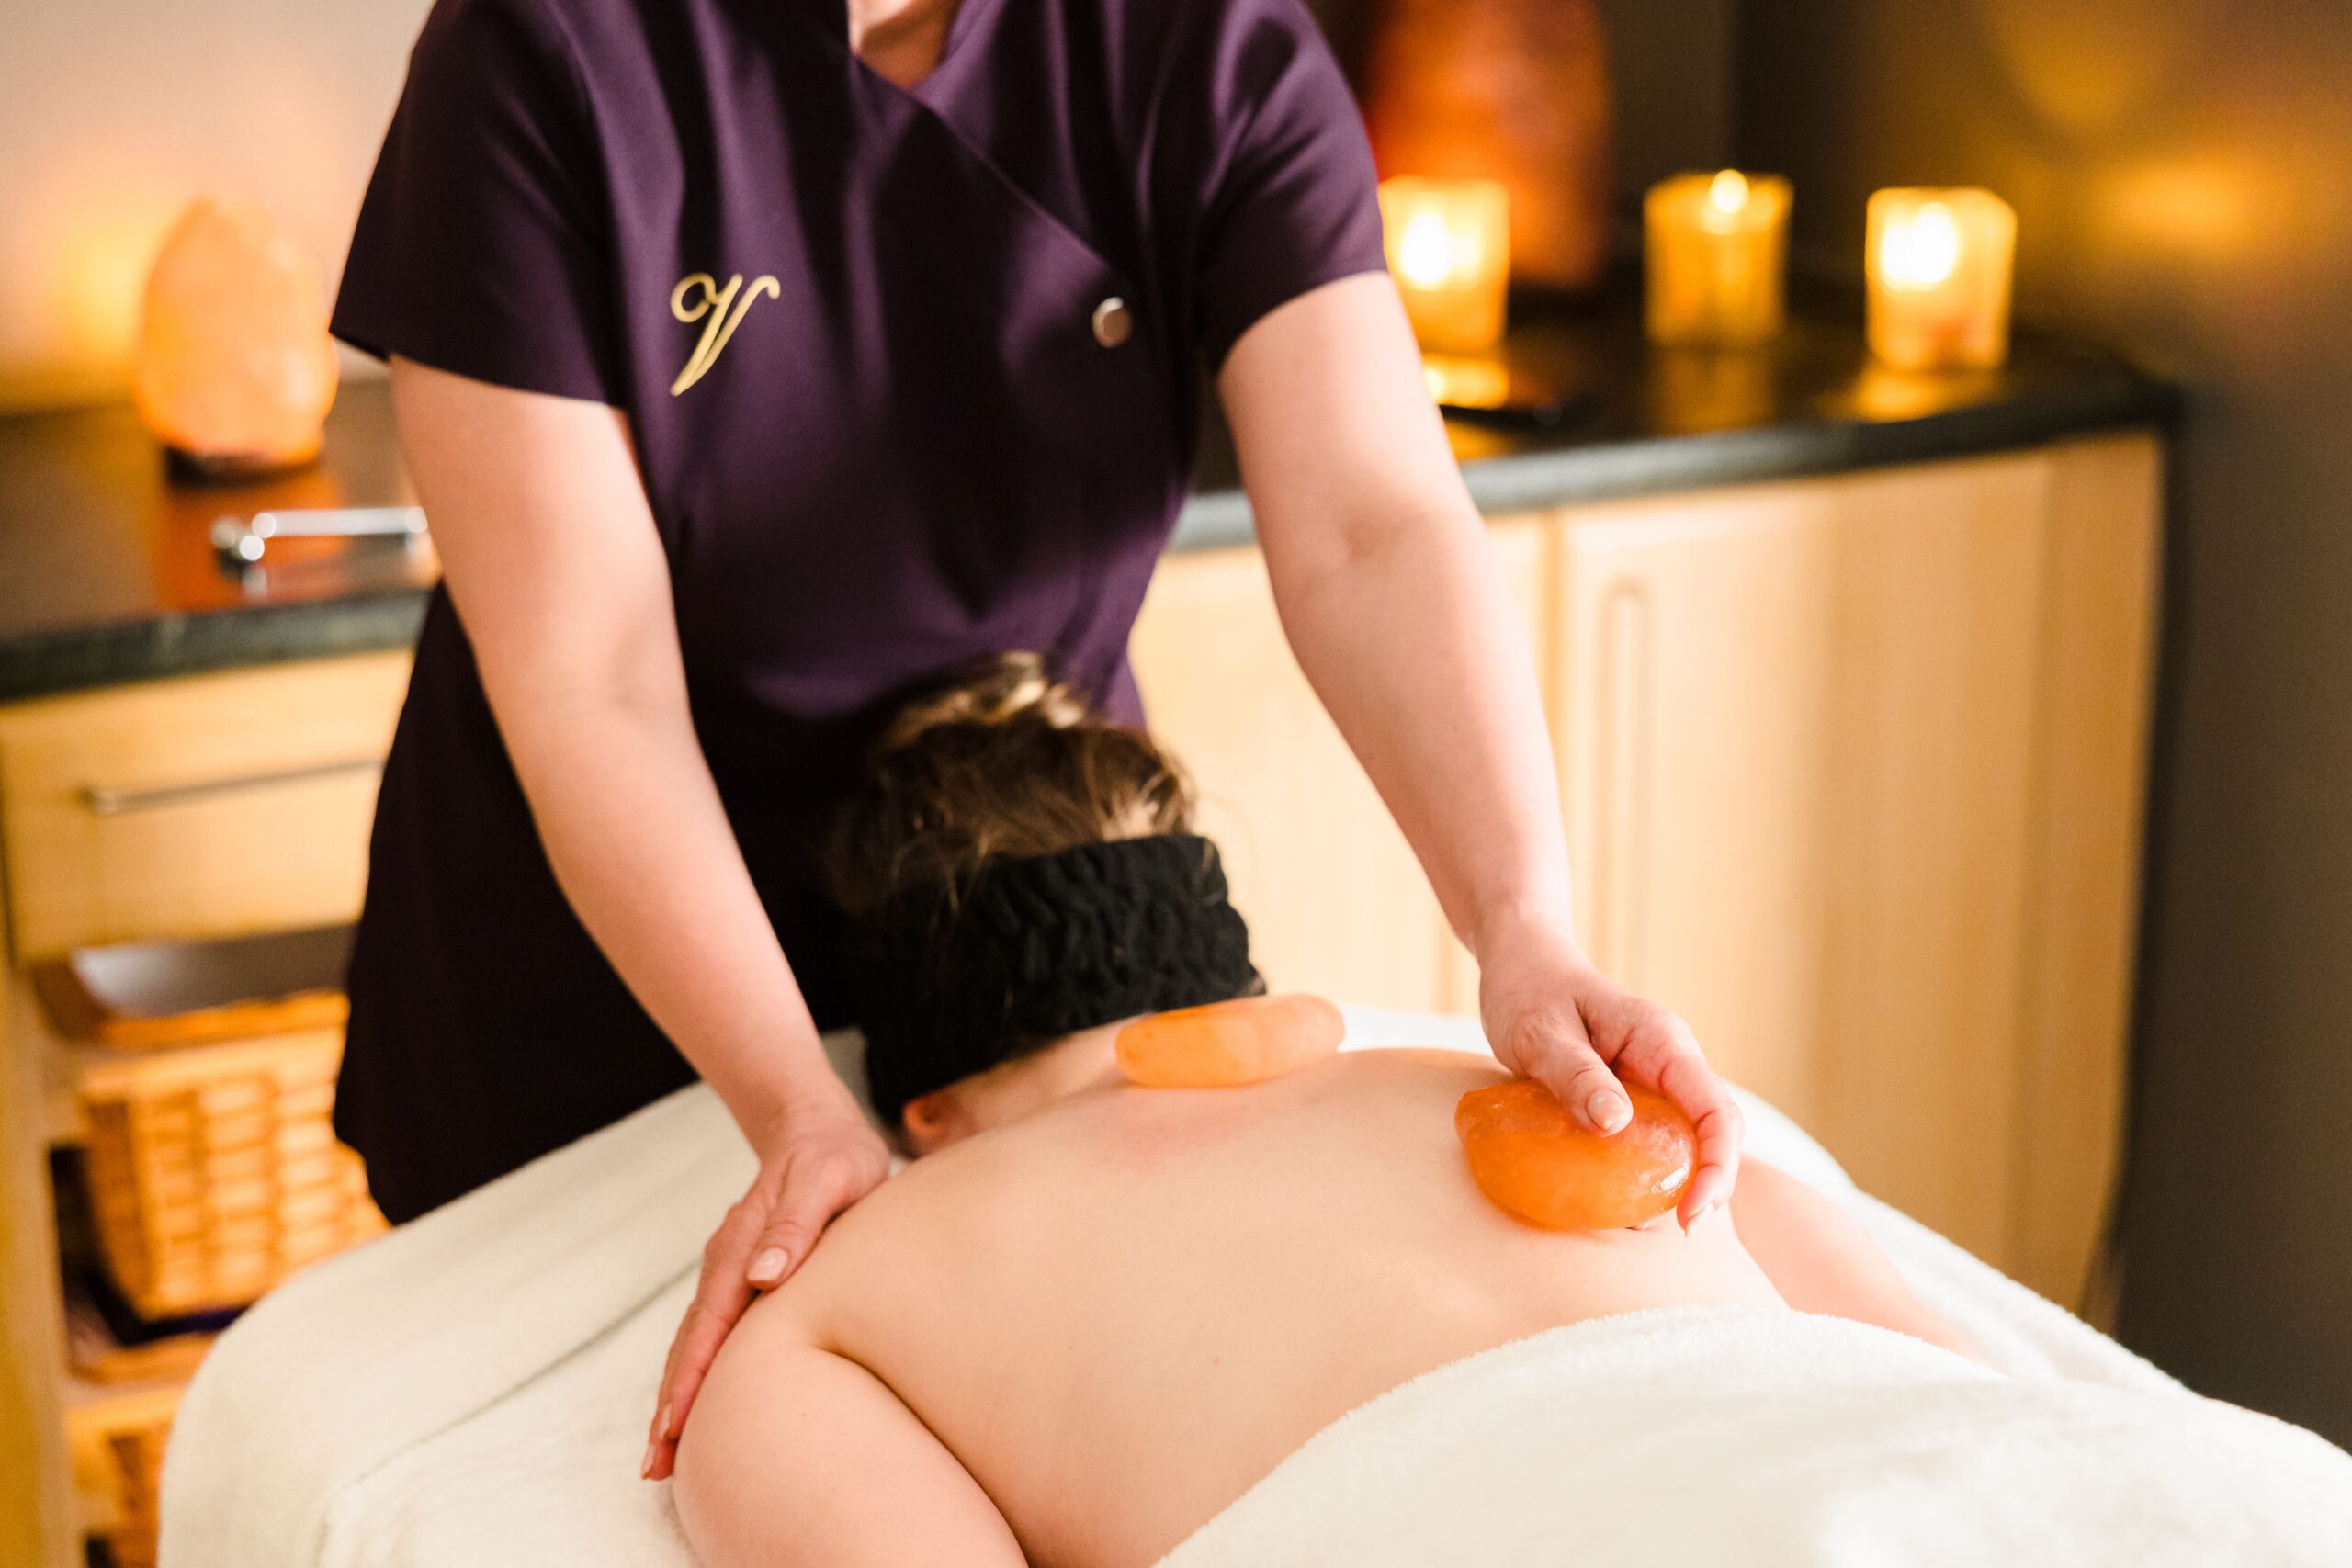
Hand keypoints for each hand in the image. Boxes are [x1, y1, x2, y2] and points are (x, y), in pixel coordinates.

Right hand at [642, 1090, 890, 1479]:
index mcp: (742, 1246)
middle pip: (689, 1344)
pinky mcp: (743, 1280)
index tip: (675, 1424)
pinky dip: (696, 1372)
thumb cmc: (832, 1155)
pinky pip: (712, 1333)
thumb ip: (797, 1225)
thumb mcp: (827, 1179)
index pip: (711, 1323)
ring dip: (678, 1396)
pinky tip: (695, 1406)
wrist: (814, 1125)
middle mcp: (727, 1264)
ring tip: (661, 1457)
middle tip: (655, 1467)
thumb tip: (762, 1276)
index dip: (693, 1377)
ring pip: (694, 1344)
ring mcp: (731, 1273)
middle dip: (672, 1404)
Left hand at [1478, 914, 1741, 1230]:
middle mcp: (1669, 1067)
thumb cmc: (1529, 991)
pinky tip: (1610, 1203)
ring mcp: (1653, 1085)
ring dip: (1670, 1187)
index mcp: (1663, 1044)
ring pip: (1684, 1146)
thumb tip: (1614, 1125)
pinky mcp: (1629, 1101)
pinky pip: (1649, 1145)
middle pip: (1712, 1135)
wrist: (1521, 966)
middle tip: (1667, 1229)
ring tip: (1633, 1224)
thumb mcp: (1541, 1033)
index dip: (1716, 1167)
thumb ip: (1576, 1075)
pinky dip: (1638, 1178)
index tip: (1688, 1212)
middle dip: (1703, 1187)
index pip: (1716, 1111)